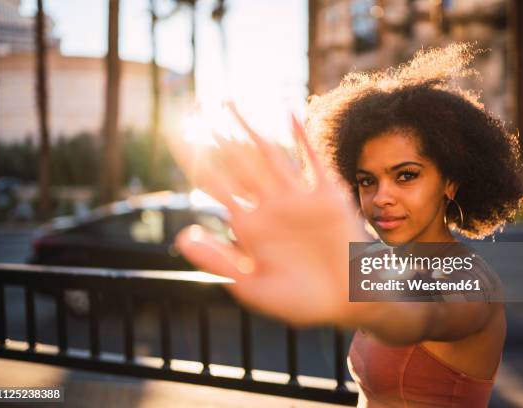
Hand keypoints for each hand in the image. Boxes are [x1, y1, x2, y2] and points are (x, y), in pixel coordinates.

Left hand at [171, 103, 369, 326]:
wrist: (347, 303)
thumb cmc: (301, 301)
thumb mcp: (253, 287)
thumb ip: (220, 261)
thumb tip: (182, 235)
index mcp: (250, 225)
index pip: (215, 185)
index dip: (195, 160)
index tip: (175, 135)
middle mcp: (270, 205)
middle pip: (237, 162)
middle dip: (216, 136)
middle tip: (197, 106)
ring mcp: (297, 198)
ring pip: (268, 154)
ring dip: (249, 130)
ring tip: (228, 104)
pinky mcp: (326, 196)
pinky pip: (312, 161)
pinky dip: (302, 139)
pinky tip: (289, 116)